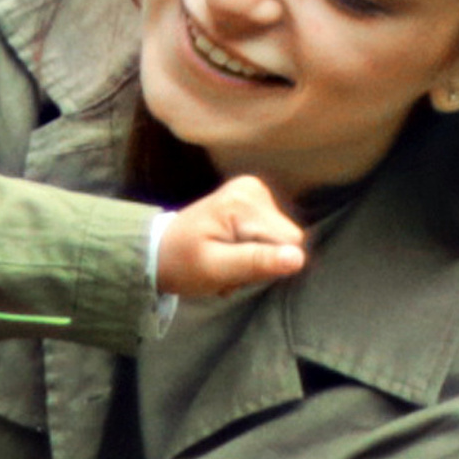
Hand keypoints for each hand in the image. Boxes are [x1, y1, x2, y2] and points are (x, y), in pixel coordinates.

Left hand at [155, 173, 306, 298]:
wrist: (160, 252)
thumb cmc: (182, 262)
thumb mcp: (216, 269)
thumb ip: (256, 262)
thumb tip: (298, 258)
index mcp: (244, 200)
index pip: (288, 242)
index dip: (267, 264)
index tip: (235, 270)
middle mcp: (253, 188)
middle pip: (286, 239)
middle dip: (261, 261)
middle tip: (228, 269)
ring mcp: (254, 192)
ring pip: (281, 240)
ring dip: (254, 259)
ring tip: (226, 262)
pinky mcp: (254, 202)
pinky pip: (271, 235)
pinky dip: (251, 251)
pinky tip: (229, 253)